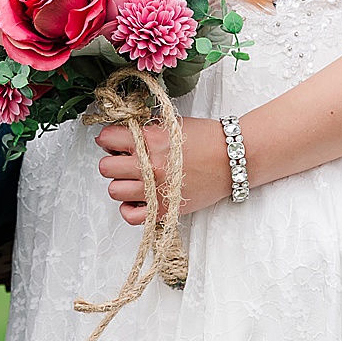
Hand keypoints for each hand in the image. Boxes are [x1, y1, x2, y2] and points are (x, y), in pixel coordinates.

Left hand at [95, 117, 232, 225]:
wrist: (234, 158)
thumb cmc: (207, 138)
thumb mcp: (173, 124)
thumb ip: (146, 130)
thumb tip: (120, 136)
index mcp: (152, 139)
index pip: (108, 138)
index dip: (109, 139)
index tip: (114, 141)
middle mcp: (150, 165)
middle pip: (106, 167)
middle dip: (113, 161)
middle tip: (126, 159)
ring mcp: (156, 190)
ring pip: (114, 190)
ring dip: (121, 183)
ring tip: (135, 178)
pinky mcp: (164, 210)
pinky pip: (130, 216)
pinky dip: (129, 208)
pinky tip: (138, 199)